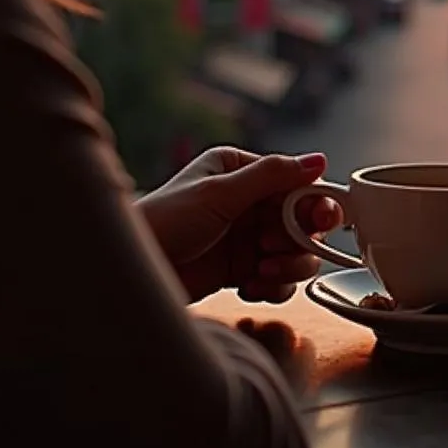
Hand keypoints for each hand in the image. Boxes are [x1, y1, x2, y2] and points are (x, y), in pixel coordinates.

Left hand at [137, 148, 341, 303]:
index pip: (295, 184)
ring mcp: (245, 237)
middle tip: (277, 248)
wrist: (128, 274)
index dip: (312, 203)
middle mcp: (247, 202)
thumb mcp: (220, 193)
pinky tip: (249, 287)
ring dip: (286, 265)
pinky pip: (277, 278)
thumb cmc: (163, 221)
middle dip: (297, 238)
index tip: (318, 221)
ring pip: (294, 251)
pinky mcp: (239, 270)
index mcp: (241, 171)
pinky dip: (273, 285)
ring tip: (261, 272)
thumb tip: (318, 159)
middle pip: (301, 220)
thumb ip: (272, 176)